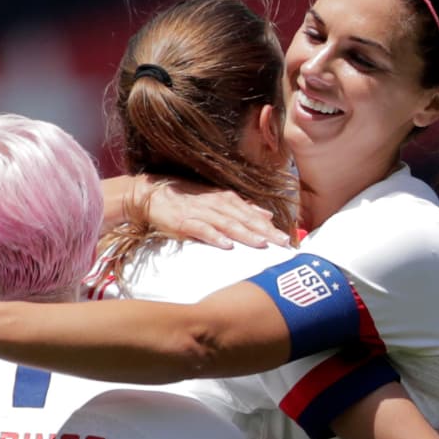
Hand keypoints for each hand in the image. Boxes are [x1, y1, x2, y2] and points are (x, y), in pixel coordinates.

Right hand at [139, 176, 290, 248]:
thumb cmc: (186, 198)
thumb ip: (241, 208)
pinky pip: (201, 229)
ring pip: (227, 223)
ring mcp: (200, 212)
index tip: (287, 239)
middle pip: (244, 219)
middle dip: (265, 231)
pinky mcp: (183, 221)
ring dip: (245, 233)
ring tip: (261, 244)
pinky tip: (226, 245)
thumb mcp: (216, 200)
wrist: (151, 193)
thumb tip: (267, 215)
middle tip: (282, 243)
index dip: (270, 226)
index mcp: (226, 199)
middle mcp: (216, 204)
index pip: (252, 213)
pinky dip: (214, 236)